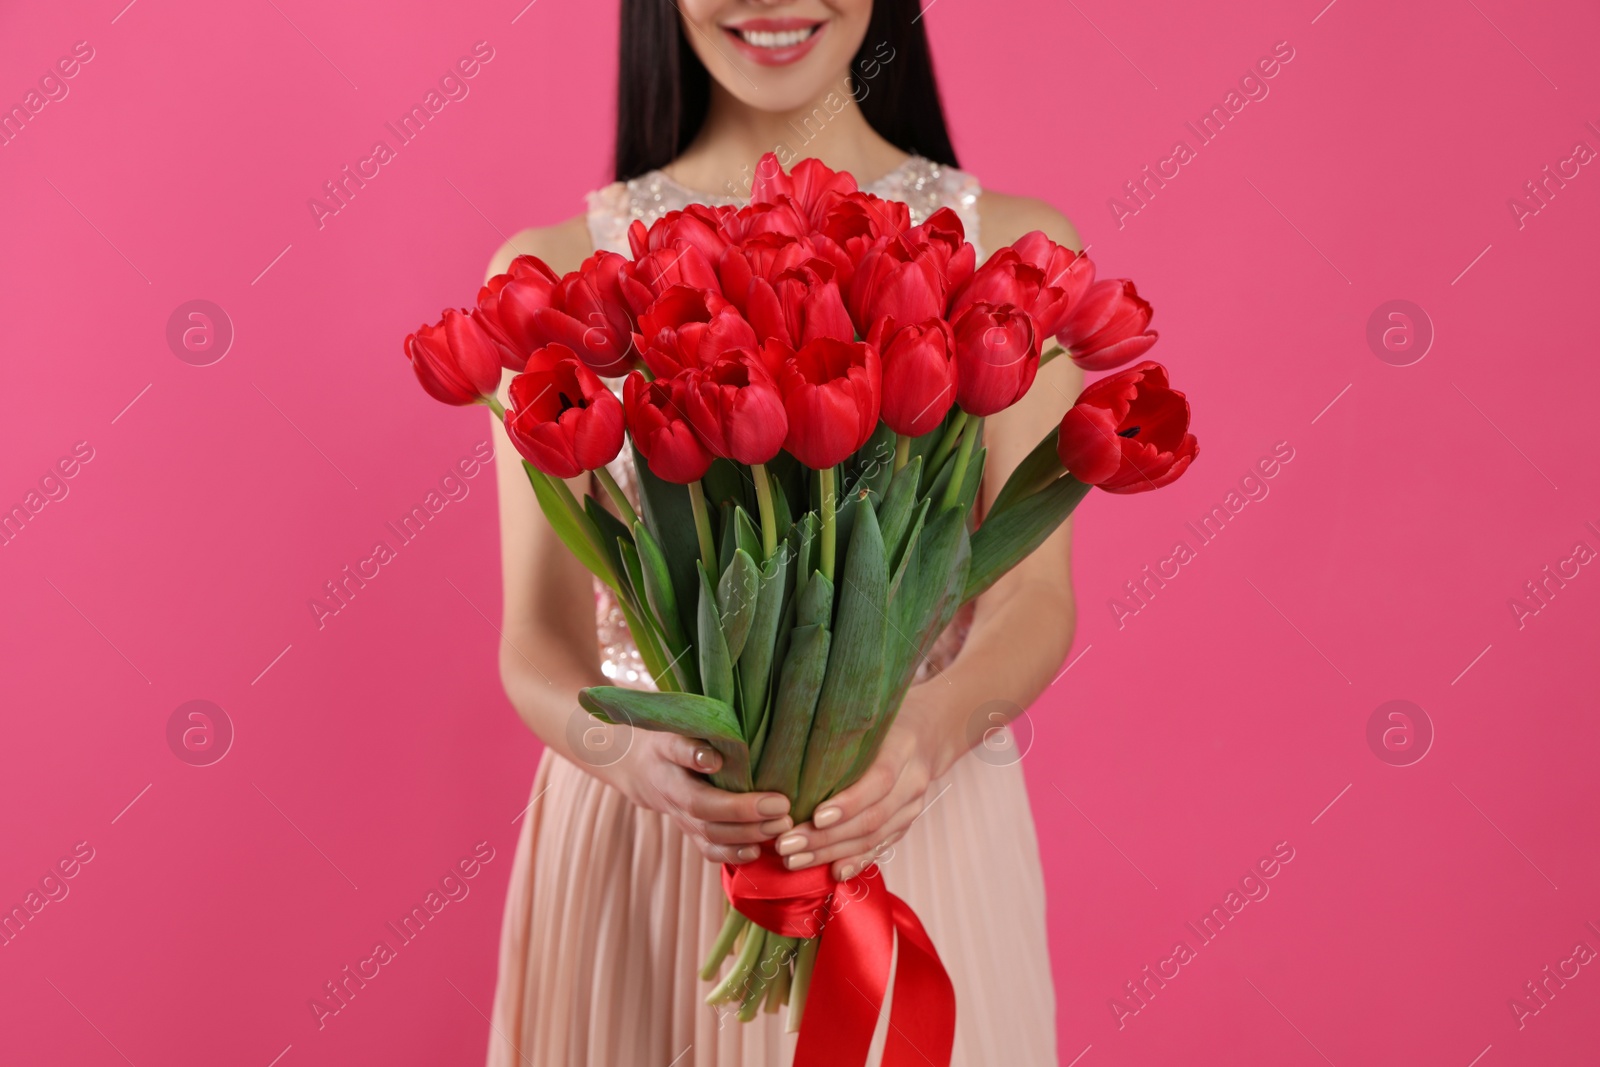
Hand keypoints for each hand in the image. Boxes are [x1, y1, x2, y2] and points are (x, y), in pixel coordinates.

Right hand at [591, 730, 791, 864]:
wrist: (642, 767)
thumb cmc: (664, 744)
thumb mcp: (671, 736)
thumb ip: (688, 747)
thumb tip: (714, 759)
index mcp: (672, 782)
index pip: (704, 803)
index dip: (739, 807)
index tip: (776, 800)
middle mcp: (678, 808)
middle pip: (713, 826)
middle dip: (752, 823)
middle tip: (786, 814)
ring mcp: (685, 824)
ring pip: (714, 842)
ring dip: (750, 839)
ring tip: (782, 828)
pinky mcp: (693, 832)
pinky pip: (711, 852)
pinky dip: (735, 855)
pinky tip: (760, 850)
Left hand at [774, 714, 948, 880]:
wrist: (928, 732)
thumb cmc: (885, 721)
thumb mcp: (869, 718)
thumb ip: (843, 736)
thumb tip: (792, 756)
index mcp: (903, 749)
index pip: (880, 781)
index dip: (850, 802)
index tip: (816, 817)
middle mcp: (913, 782)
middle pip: (871, 818)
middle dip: (826, 837)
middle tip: (787, 845)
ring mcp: (911, 807)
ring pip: (873, 838)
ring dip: (832, 853)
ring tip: (796, 860)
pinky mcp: (905, 824)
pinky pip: (881, 847)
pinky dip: (857, 861)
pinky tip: (833, 873)